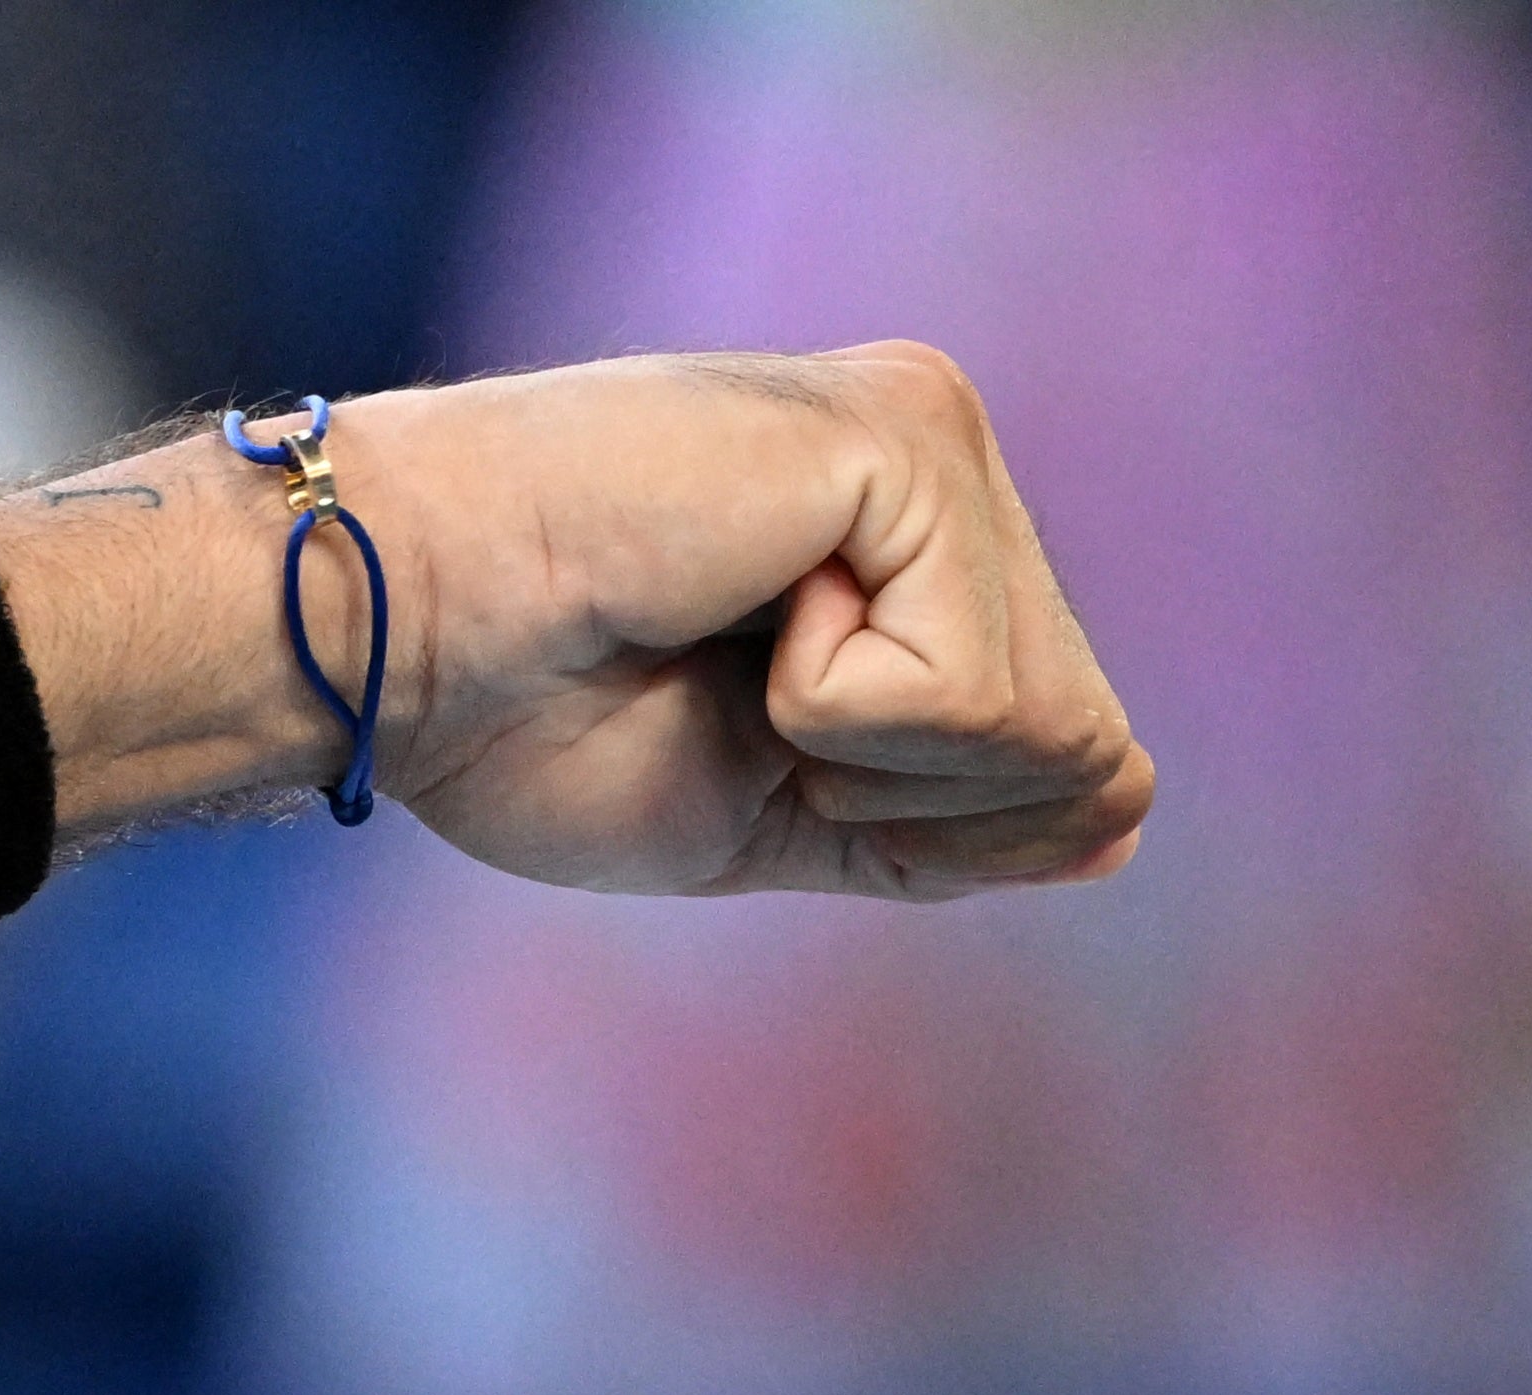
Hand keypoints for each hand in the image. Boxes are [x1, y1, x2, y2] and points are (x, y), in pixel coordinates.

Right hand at [0, 347, 1150, 902]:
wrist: (402, 652)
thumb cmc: (530, 724)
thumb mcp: (780, 803)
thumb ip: (946, 807)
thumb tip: (1129, 806)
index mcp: (912, 534)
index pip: (1050, 737)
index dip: (924, 820)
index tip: (752, 749)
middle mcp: (941, 456)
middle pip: (1072, 736)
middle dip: (908, 794)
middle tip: (736, 707)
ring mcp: (929, 437)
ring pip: (1038, 721)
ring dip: (866, 755)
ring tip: (731, 659)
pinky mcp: (904, 445)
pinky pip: (969, 692)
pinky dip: (842, 716)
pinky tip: (737, 622)